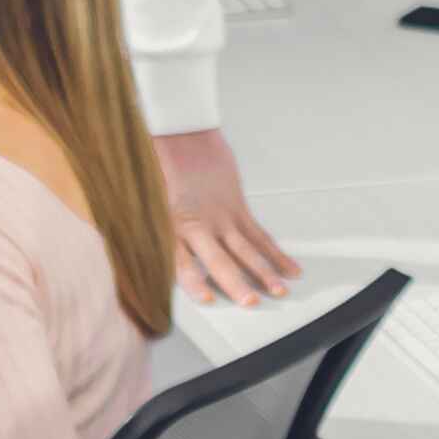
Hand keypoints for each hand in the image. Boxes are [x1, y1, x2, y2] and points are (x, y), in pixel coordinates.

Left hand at [158, 125, 296, 306]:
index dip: (196, 282)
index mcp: (173, 226)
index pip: (184, 260)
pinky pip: (260, 235)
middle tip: (251, 303)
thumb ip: (157, 238)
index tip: (207, 299)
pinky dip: (276, 254)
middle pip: (221, 258)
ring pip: (247, 249)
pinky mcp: (239, 208)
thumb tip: (157, 267)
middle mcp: (200, 224)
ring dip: (264, 272)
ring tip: (279, 292)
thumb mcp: (148, 207)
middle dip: (237, 283)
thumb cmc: (162, 170)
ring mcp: (223, 217)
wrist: (183, 136)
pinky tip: (289, 269)